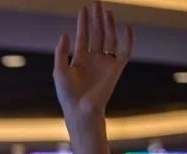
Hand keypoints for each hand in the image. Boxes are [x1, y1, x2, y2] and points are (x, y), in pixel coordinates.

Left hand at [53, 1, 133, 122]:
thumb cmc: (67, 94)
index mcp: (80, 60)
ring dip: (108, 24)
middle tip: (96, 2)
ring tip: (106, 10)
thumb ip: (61, 53)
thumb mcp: (59, 71)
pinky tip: (127, 27)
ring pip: (109, 39)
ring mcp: (105, 63)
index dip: (83, 23)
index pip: (83, 37)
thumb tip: (65, 33)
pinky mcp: (116, 69)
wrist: (81, 110)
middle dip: (96, 19)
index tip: (84, 9)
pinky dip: (128, 39)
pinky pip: (125, 51)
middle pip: (97, 34)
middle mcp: (93, 59)